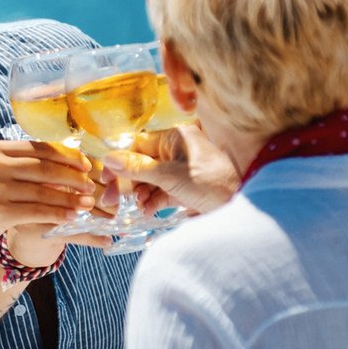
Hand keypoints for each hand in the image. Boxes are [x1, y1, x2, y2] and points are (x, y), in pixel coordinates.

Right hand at [0, 140, 98, 261]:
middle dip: (72, 176)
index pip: (37, 148)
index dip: (65, 156)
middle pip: (43, 167)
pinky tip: (71, 218)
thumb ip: (16, 167)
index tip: (86, 164)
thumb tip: (59, 164)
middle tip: (91, 185)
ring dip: (69, 198)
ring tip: (87, 204)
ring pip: (42, 190)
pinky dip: (57, 214)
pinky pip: (36, 211)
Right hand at [103, 122, 239, 215]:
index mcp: (175, 137)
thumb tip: (109, 158)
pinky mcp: (188, 188)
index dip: (120, 161)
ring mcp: (183, 170)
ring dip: (140, 194)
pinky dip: (154, 201)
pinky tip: (148, 211)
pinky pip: (163, 192)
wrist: (241, 203)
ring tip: (136, 207)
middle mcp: (178, 150)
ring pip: (152, 180)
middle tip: (111, 200)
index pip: (138, 145)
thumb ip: (138, 168)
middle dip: (128, 182)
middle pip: (143, 164)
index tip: (105, 178)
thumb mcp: (169, 176)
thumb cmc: (211, 182)